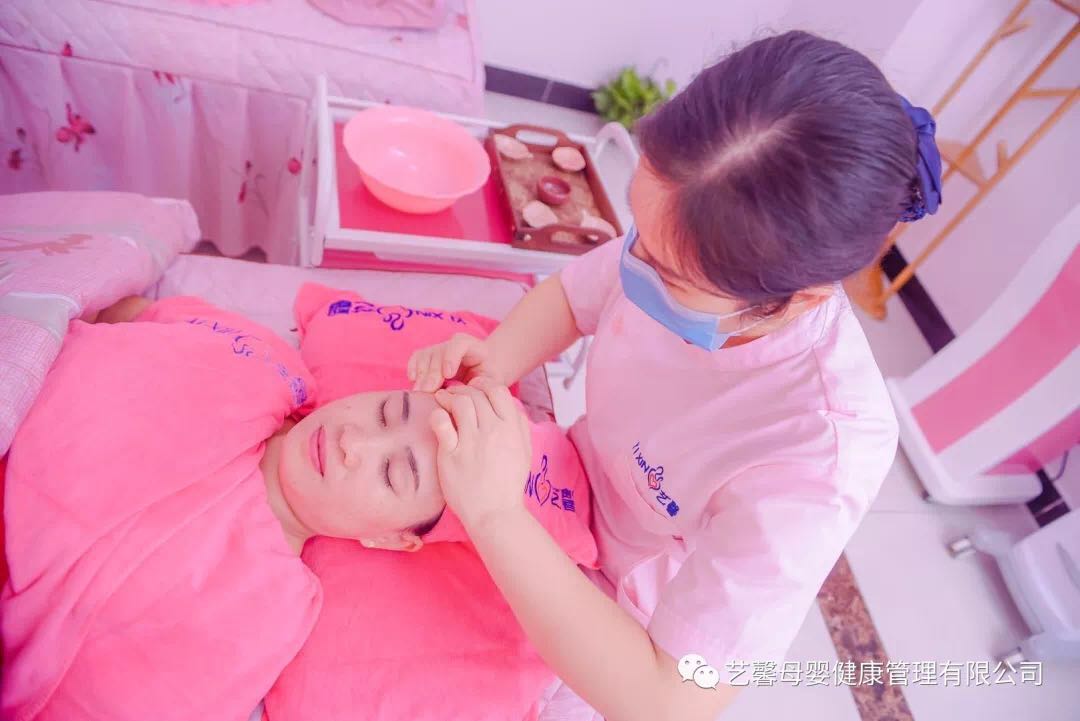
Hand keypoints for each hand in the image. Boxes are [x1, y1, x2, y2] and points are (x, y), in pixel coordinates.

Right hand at [407, 333, 498, 391]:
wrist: (483, 375)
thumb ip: (483, 386)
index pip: (460, 344)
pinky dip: (412, 368)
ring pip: (426, 355)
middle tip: (429, 391)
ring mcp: (440, 349)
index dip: (451, 357)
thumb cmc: (488, 381)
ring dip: (422, 375)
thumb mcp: (492, 384)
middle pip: (439, 352)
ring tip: (421, 393)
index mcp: (476, 348)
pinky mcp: (429, 356)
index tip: (448, 374)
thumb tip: (465, 390)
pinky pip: (416, 357)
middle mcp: (455, 345)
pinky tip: (413, 381)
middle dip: (433, 373)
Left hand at [428, 377, 530, 531]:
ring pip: (459, 402)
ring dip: (448, 396)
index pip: (498, 390)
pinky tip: (438, 417)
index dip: (484, 384)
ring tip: (442, 401)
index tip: (474, 389)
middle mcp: (493, 431)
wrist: (494, 512)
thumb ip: (519, 425)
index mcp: (511, 428)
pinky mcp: (451, 454)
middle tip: (453, 395)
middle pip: (476, 394)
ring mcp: (471, 442)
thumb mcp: (524, 451)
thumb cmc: (508, 483)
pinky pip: (441, 422)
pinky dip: (437, 414)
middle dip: (463, 390)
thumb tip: (511, 404)